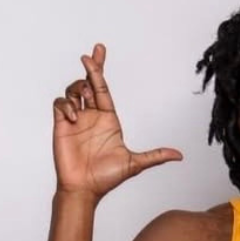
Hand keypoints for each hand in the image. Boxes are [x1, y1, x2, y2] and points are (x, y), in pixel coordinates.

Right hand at [51, 44, 182, 198]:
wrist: (85, 189)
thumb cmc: (107, 177)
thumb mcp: (135, 164)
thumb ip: (155, 156)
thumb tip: (179, 155)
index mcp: (108, 119)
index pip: (104, 89)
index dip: (100, 70)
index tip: (99, 51)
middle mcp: (92, 116)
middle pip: (89, 83)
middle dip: (90, 67)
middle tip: (89, 56)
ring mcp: (76, 119)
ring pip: (73, 90)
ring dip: (78, 90)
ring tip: (84, 104)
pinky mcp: (61, 125)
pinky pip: (60, 104)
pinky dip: (66, 105)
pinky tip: (74, 118)